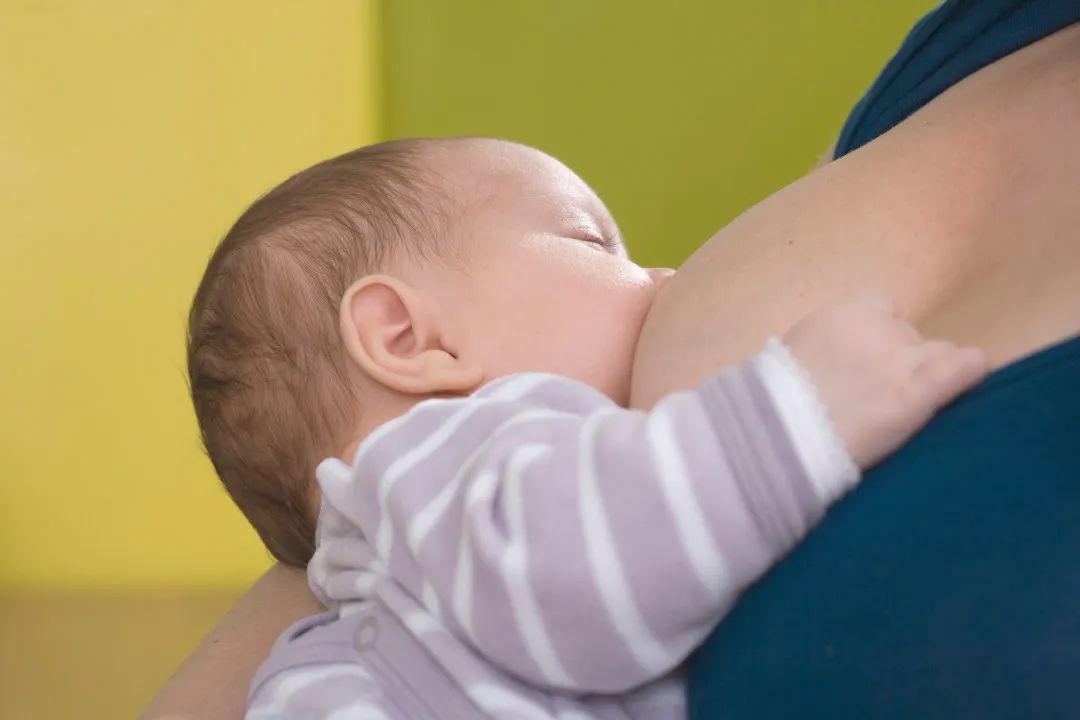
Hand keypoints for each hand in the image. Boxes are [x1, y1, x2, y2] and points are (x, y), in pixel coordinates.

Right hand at [784, 293, 987, 468]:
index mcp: (842, 313)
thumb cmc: (774, 400)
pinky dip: (970, 370)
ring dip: (928, 374)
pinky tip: (973, 374)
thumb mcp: (795, 353)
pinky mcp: (919, 391)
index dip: (878, 336)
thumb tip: (842, 359)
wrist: (779, 433)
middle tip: (882, 393)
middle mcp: (877, 328)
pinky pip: (963, 368)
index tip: (868, 362)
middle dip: (902, 359)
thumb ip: (827, 346)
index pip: (882, 309)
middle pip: (909, 336)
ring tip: (911, 403)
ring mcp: (901, 358)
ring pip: (937, 354)